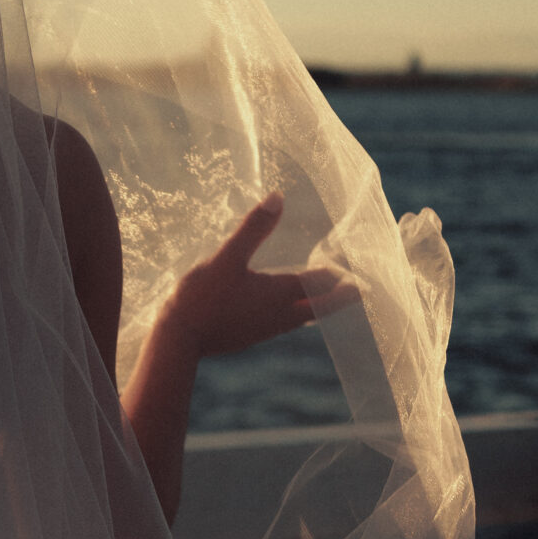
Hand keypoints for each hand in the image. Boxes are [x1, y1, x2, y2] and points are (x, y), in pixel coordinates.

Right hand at [165, 195, 356, 359]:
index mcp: (279, 293)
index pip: (321, 283)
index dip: (339, 275)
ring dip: (317, 305)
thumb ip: (253, 229)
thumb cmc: (201, 298)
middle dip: (340, 298)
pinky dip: (295, 313)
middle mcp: (280, 315)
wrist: (177, 341)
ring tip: (326, 296)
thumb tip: (278, 197)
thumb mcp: (227, 258)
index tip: (357, 270)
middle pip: (320, 307)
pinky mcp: (249, 336)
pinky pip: (283, 324)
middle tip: (360, 291)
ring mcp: (265, 329)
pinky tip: (284, 309)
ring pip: (302, 318)